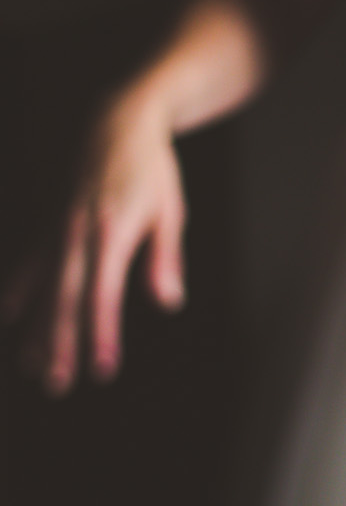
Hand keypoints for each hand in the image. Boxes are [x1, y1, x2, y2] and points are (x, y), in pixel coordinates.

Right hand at [3, 90, 187, 394]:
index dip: (101, 335)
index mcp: (112, 232)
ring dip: (36, 329)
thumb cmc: (151, 168)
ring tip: (33, 368)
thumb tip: (168, 302)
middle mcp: (77, 234)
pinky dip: (19, 290)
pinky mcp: (47, 222)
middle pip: (65, 300)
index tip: (102, 370)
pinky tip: (10, 315)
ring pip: (42, 288)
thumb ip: (164, 258)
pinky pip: (28, 262)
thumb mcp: (169, 209)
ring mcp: (56, 228)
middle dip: (60, 345)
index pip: (104, 296)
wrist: (115, 120)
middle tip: (58, 384)